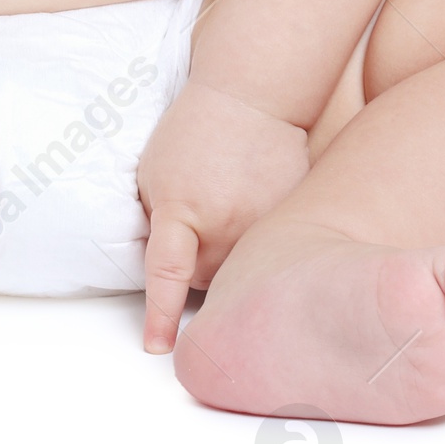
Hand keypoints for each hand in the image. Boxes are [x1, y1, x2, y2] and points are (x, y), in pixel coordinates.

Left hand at [135, 77, 309, 352]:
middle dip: (197, 269)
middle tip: (198, 222)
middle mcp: (225, 224)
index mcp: (181, 209)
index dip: (159, 315)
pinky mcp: (291, 219)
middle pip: (208, 284)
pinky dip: (260, 242)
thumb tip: (166, 272)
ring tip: (226, 211)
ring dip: (230, 258)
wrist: (249, 96)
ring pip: (242, 273)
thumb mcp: (153, 173)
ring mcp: (262, 223)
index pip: (167, 273)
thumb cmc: (192, 132)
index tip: (157, 348)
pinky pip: (272, 252)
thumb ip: (158, 223)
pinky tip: (252, 206)